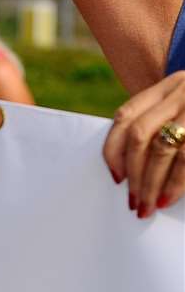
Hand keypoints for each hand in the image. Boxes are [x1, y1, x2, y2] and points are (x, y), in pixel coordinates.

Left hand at [103, 70, 184, 218]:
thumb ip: (166, 125)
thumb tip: (131, 171)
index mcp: (171, 85)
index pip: (126, 115)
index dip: (113, 148)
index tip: (115, 177)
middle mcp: (183, 90)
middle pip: (140, 135)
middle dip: (135, 173)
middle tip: (134, 202)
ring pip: (162, 147)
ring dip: (151, 182)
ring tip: (149, 206)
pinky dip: (176, 181)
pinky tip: (170, 198)